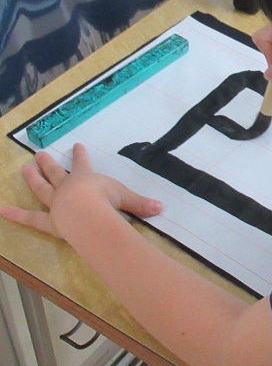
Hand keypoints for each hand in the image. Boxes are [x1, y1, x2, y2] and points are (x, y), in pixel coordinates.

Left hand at [0, 143, 161, 239]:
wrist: (89, 214)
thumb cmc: (107, 202)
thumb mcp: (128, 200)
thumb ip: (142, 204)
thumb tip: (161, 207)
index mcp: (86, 179)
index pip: (82, 163)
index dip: (80, 155)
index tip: (76, 145)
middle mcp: (68, 187)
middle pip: (56, 173)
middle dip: (48, 163)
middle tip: (39, 153)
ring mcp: (55, 202)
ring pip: (41, 188)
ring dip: (33, 179)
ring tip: (23, 169)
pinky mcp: (48, 220)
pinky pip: (30, 218)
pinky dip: (15, 214)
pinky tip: (2, 210)